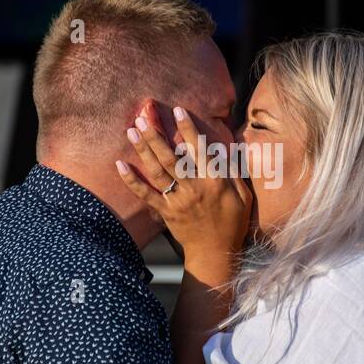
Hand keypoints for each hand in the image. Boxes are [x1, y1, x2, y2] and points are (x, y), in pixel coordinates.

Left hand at [116, 104, 251, 257]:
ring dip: (143, 150)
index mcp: (215, 182)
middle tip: (143, 116)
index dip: (188, 129)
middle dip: (157, 135)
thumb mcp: (243, 197)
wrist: (215, 254)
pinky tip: (120, 165)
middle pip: (171, 157)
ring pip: (157, 171)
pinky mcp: (165, 212)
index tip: (178, 110)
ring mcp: (177, 201)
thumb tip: (225, 148)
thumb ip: (234, 172)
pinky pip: (145, 195)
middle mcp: (194, 188)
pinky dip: (131, 181)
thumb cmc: (233, 223)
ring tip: (131, 131)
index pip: (199, 150)